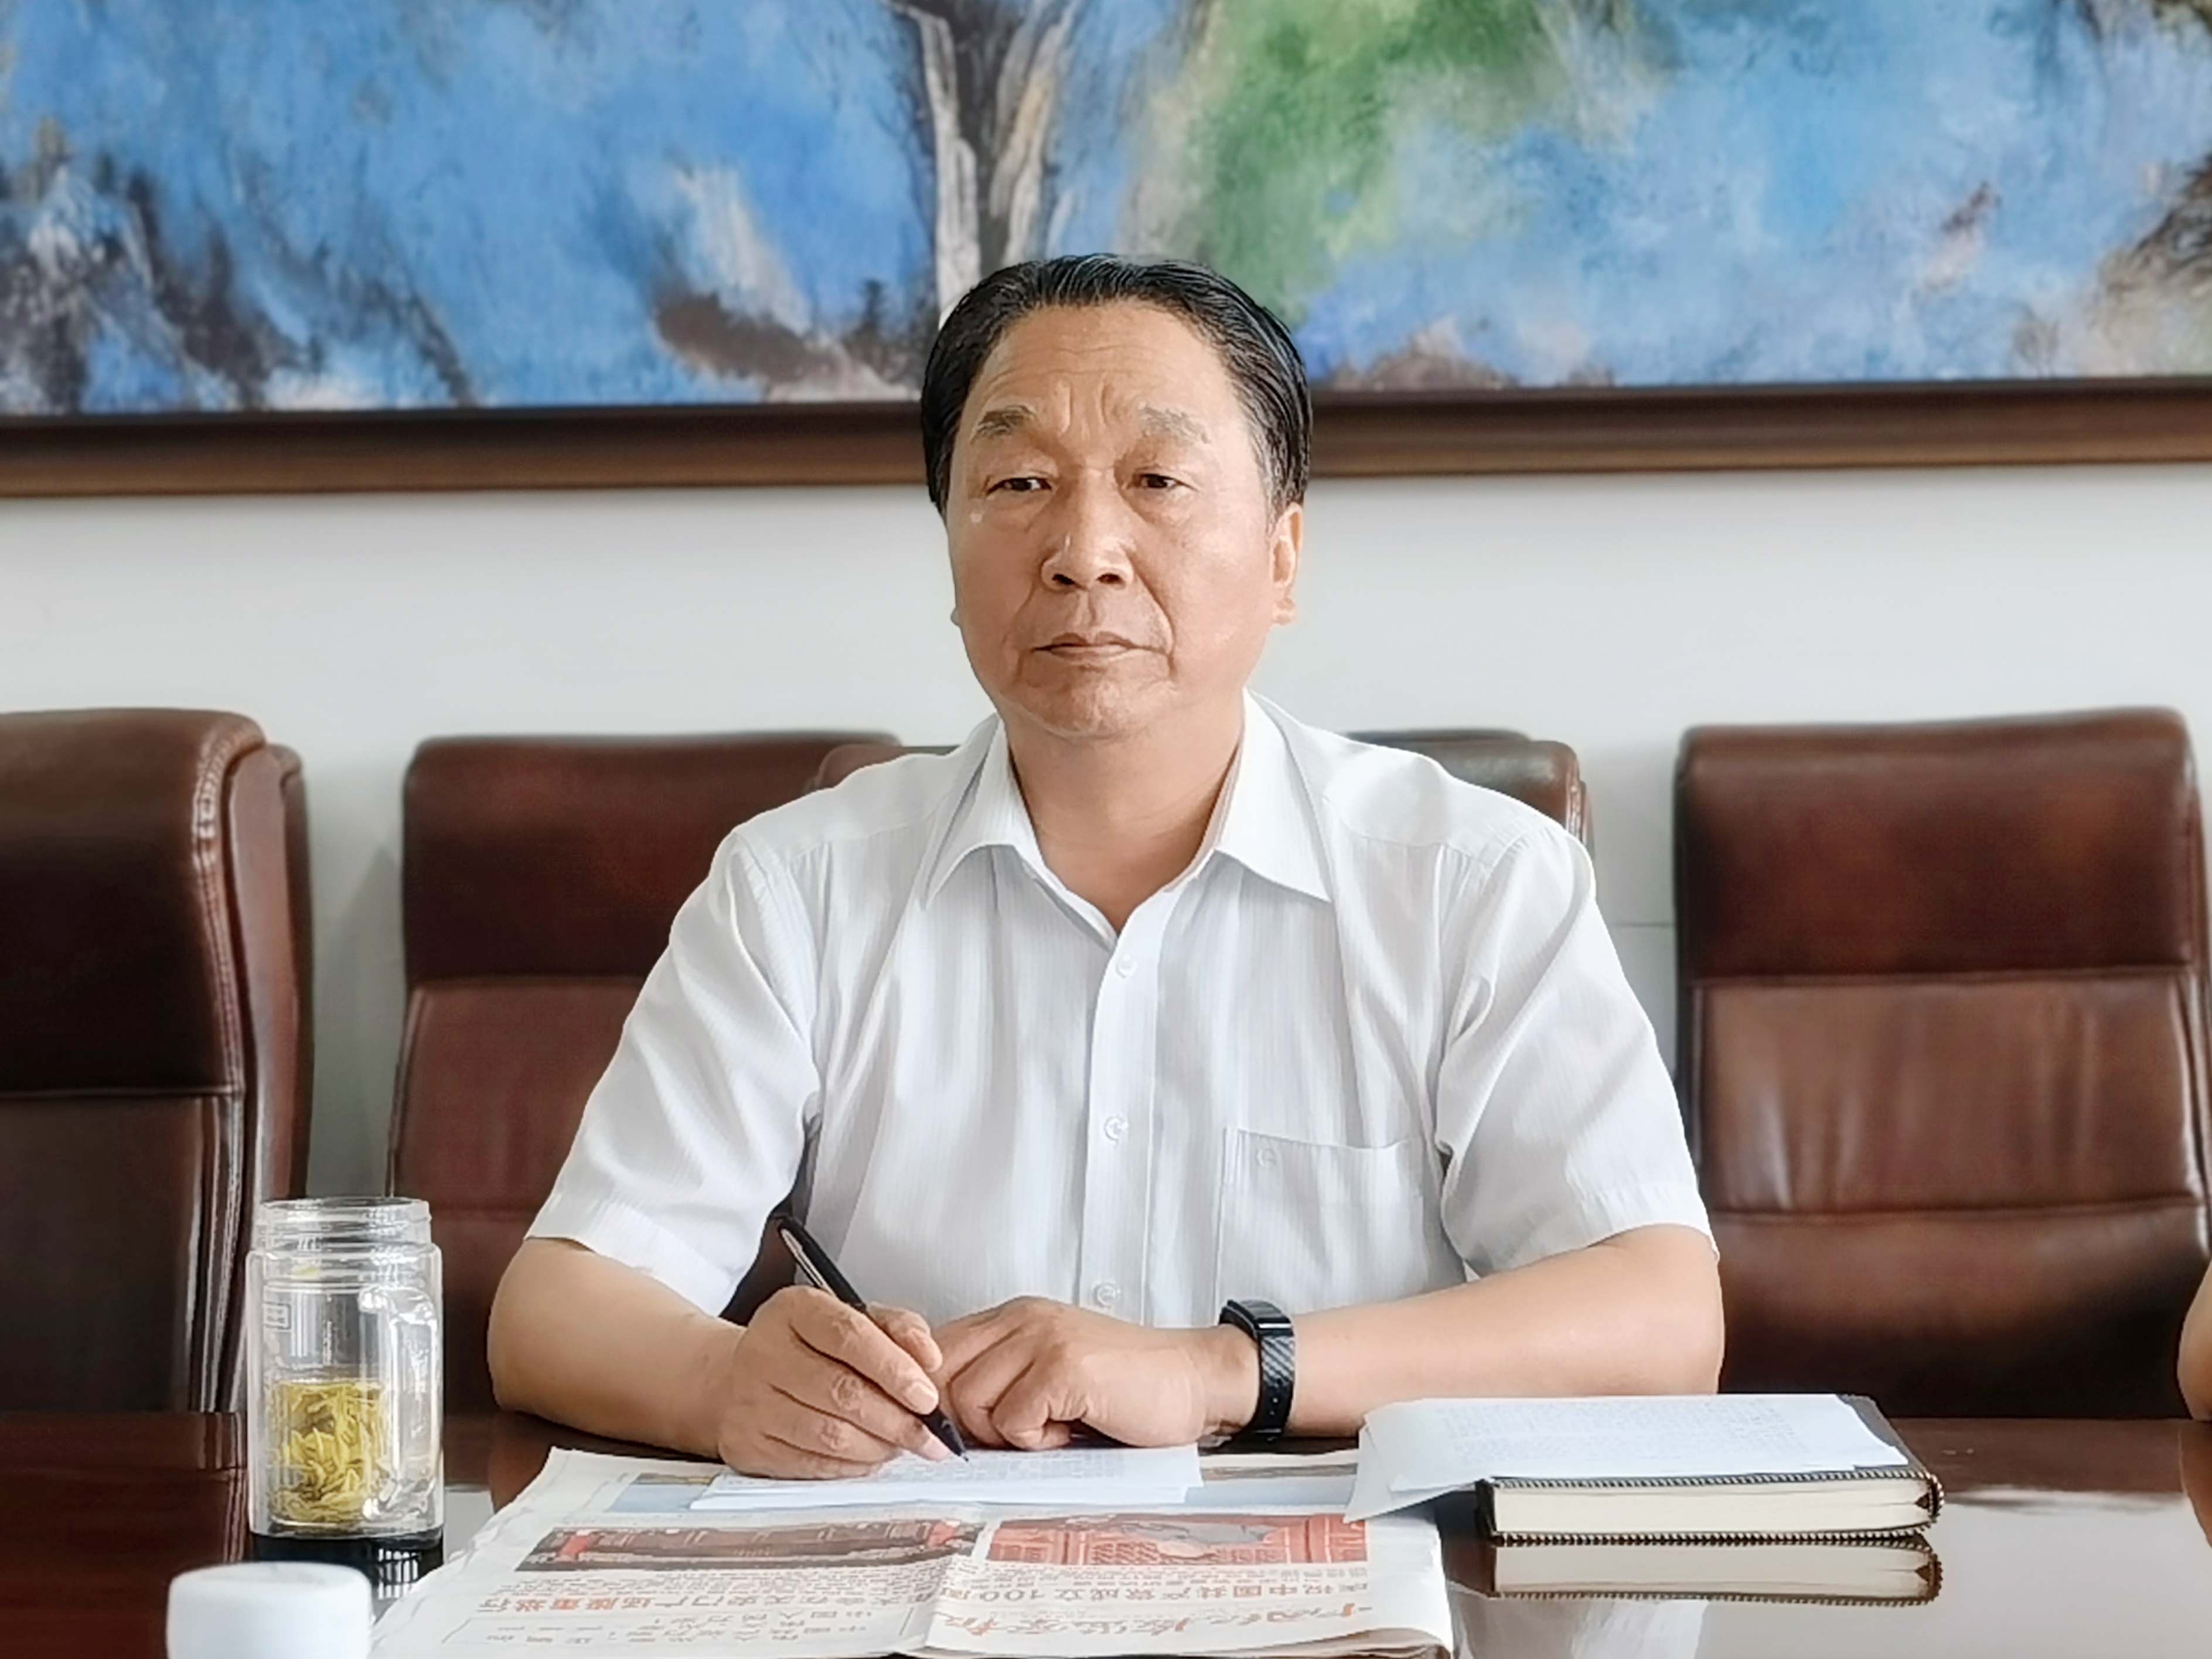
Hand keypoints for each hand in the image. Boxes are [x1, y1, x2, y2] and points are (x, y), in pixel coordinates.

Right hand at [704, 1286, 951, 1476]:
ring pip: (829, 1435)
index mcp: (795, 1310)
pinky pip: (813, 1465)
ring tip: (903, 1445)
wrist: (739, 1379)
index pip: (849, 1336)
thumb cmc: (809, 1348)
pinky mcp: (750, 1446)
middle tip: (930, 1434)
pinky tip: (871, 1457)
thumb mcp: (855, 1318)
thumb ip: (899, 1329)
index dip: (894, 1369)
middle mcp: (765, 1351)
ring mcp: (752, 1402)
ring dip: (879, 1447)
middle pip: (841, 1392)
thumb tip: (928, 1359)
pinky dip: (852, 1466)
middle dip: (897, 1420)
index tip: (927, 1396)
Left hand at [934, 1297, 1257, 1449]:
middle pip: (942, 1380)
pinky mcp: (1064, 1368)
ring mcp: (1042, 1339)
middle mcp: (1022, 1319)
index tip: (959, 1430)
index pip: (934, 1350)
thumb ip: (998, 1378)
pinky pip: (1012, 1423)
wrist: (1194, 1380)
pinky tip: (1073, 1428)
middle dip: (969, 1423)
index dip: (935, 1399)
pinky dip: (1039, 1442)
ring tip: (1055, 1425)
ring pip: (971, 1403)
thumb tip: (937, 1420)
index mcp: (1014, 1317)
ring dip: (1009, 1434)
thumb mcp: (1049, 1369)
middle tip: (1019, 1433)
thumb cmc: (1127, 1386)